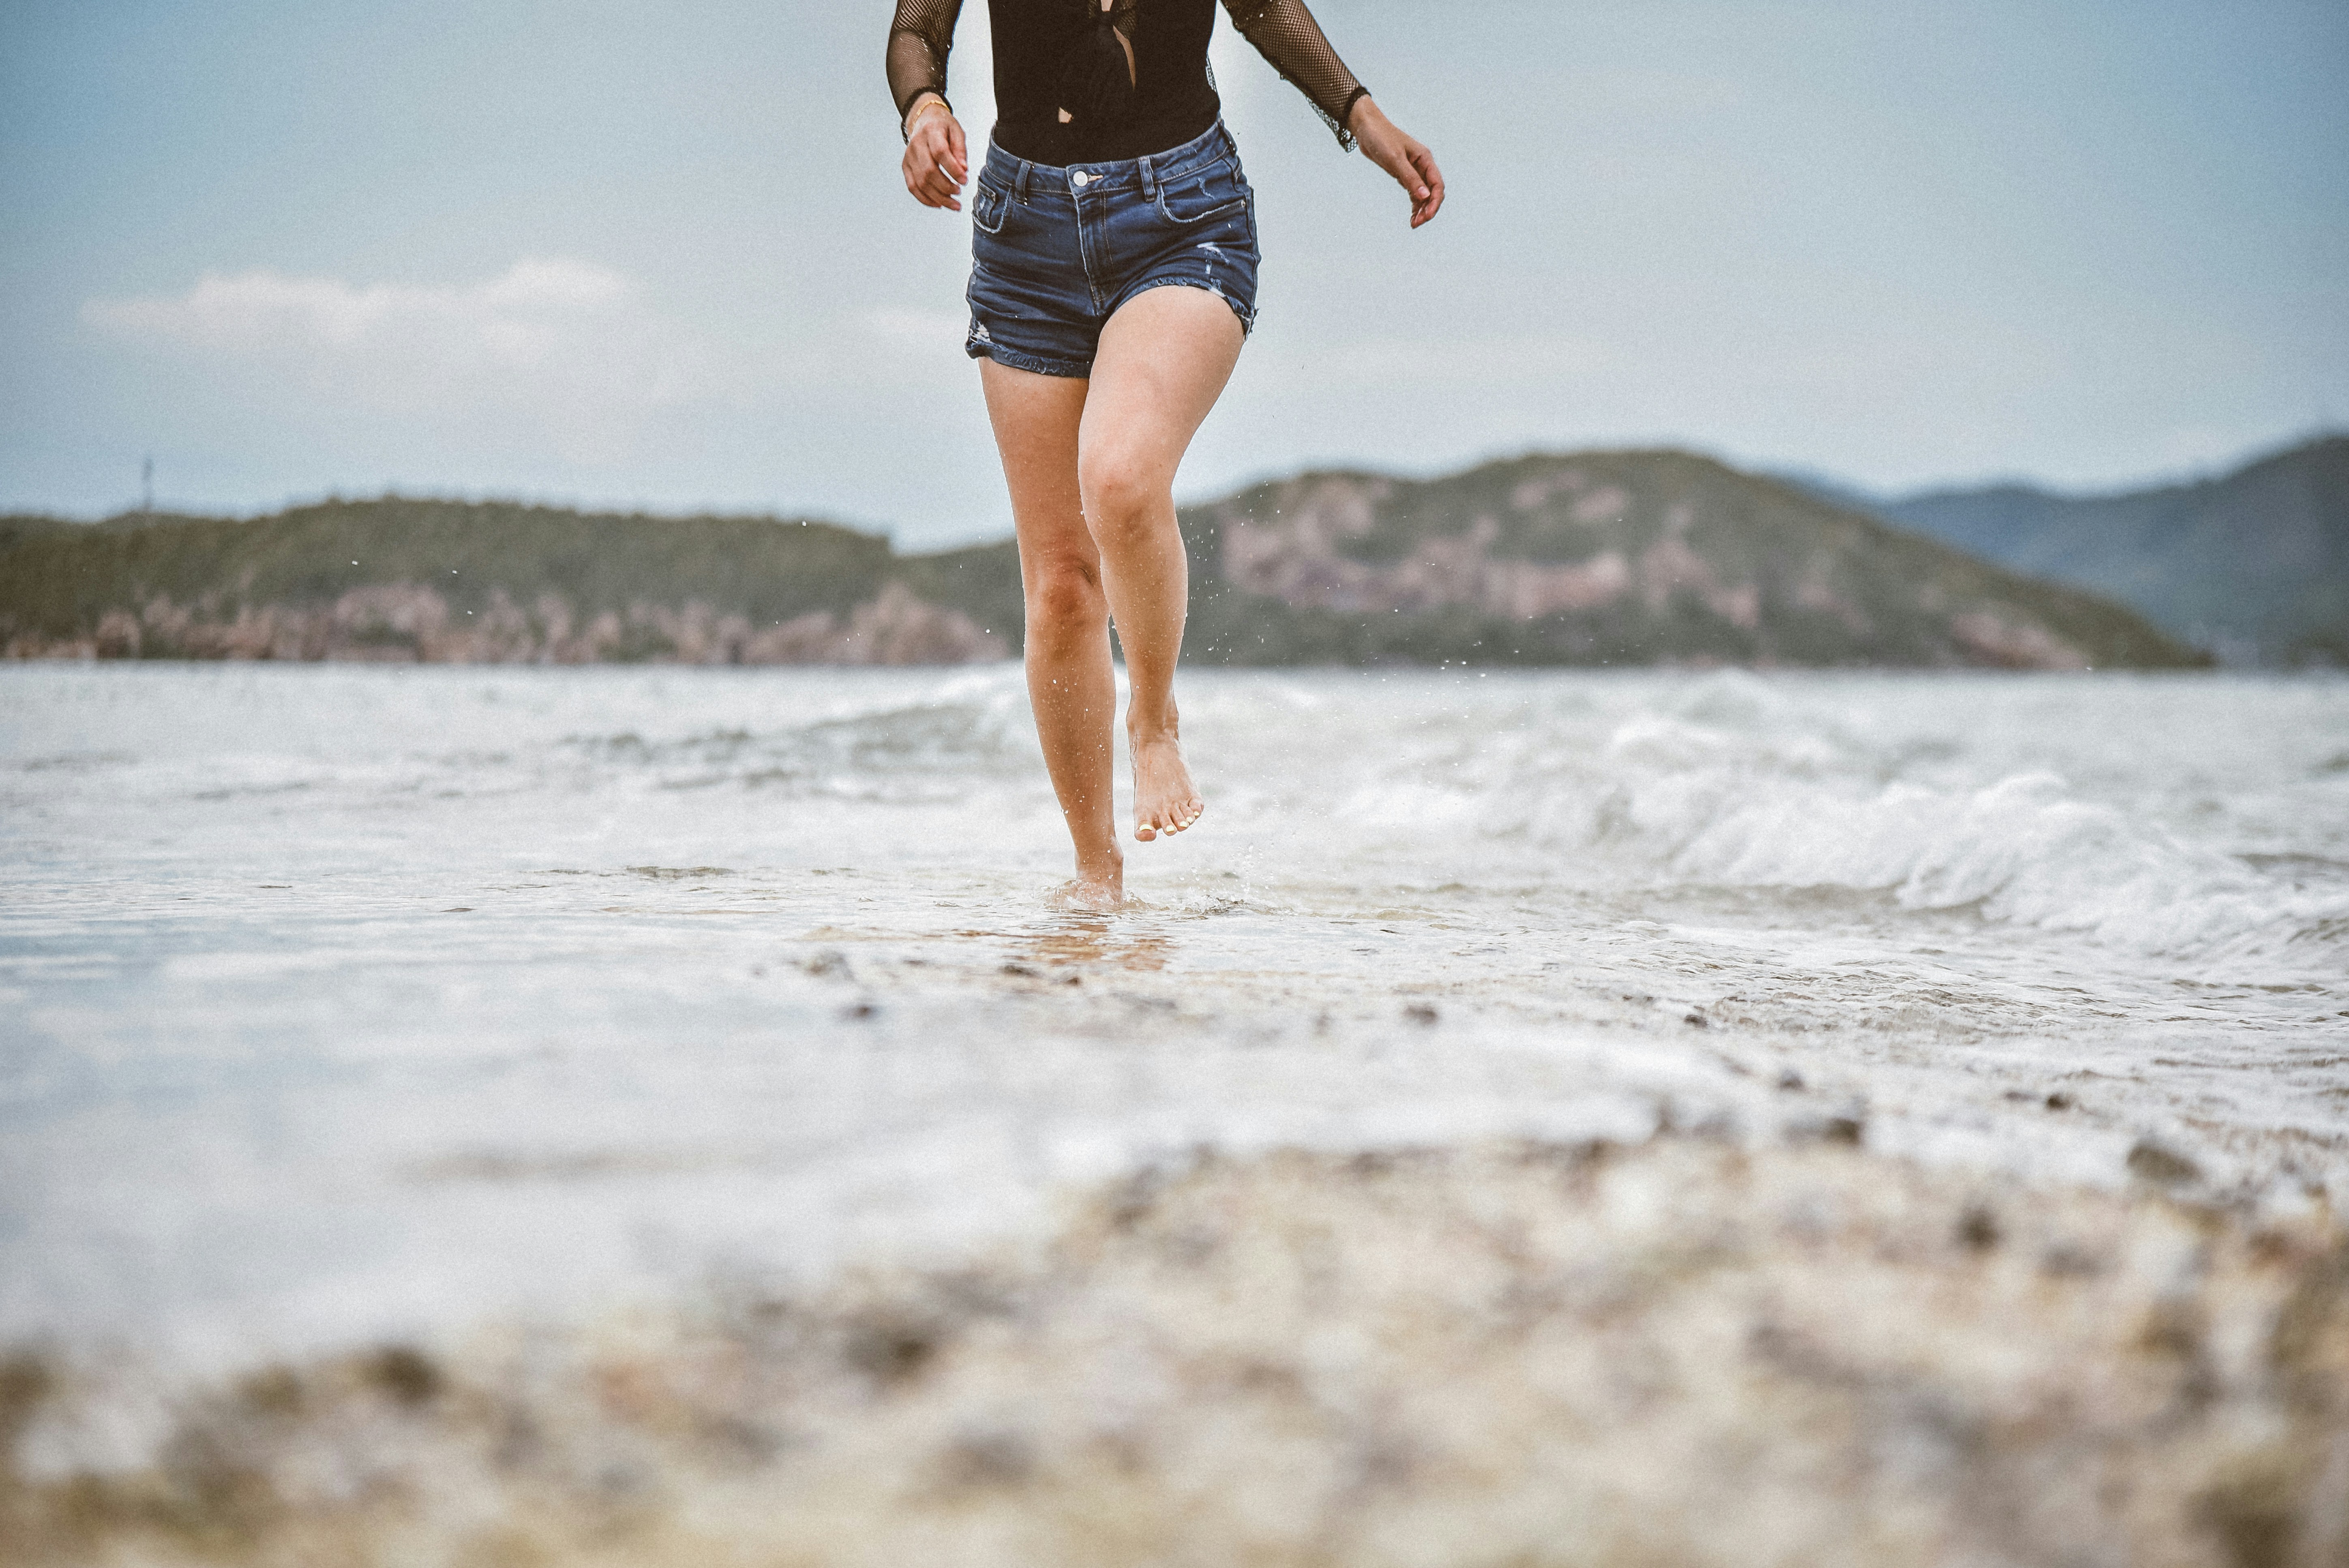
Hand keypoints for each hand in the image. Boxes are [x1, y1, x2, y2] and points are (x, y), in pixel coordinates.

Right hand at [900, 98, 967, 210]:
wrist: (924, 120)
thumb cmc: (943, 127)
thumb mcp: (957, 131)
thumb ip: (960, 150)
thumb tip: (963, 169)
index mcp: (930, 132)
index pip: (940, 153)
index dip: (953, 169)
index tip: (965, 180)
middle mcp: (916, 144)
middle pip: (928, 171)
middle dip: (946, 187)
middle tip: (959, 192)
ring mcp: (908, 157)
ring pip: (920, 183)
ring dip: (938, 197)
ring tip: (954, 204)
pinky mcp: (906, 166)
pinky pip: (912, 187)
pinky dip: (926, 199)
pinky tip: (939, 204)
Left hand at [1349, 98, 1444, 228]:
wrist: (1366, 128)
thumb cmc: (1381, 138)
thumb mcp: (1395, 159)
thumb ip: (1410, 178)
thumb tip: (1424, 196)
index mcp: (1425, 159)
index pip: (1437, 185)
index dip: (1434, 202)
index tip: (1426, 217)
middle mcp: (1422, 165)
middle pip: (1432, 192)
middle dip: (1428, 209)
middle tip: (1417, 224)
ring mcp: (1413, 170)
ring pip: (1423, 194)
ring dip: (1421, 209)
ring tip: (1414, 224)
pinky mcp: (1403, 174)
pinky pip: (1413, 192)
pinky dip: (1414, 204)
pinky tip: (1412, 216)